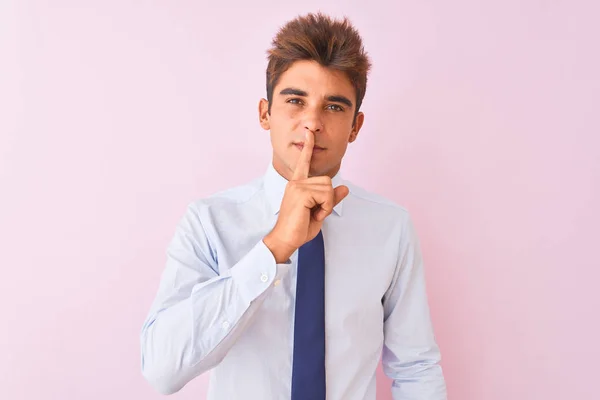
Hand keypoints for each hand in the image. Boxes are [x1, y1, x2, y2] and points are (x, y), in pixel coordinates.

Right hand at [263, 130, 348, 262]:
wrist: (286, 239)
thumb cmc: (299, 228)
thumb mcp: (319, 212)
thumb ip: (331, 199)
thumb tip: (345, 188)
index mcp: (298, 184)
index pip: (304, 162)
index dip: (308, 147)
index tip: (309, 133)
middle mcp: (296, 182)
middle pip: (327, 180)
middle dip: (328, 199)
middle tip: (316, 212)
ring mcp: (297, 186)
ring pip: (328, 188)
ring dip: (326, 205)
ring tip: (313, 214)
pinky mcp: (301, 193)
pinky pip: (326, 195)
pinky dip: (325, 208)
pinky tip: (313, 215)